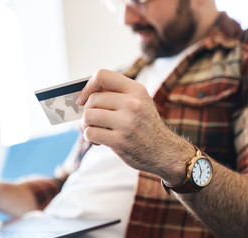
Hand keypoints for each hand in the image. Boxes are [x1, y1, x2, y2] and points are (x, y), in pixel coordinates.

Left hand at [77, 69, 192, 182]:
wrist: (163, 151)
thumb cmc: (144, 125)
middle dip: (87, 111)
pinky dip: (89, 138)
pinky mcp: (120, 141)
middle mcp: (132, 103)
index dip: (88, 86)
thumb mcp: (138, 102)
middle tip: (93, 121)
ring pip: (88, 116)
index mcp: (135, 90)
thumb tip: (84, 94)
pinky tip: (98, 141)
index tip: (83, 99)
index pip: (102, 76)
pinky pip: (90, 133)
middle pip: (92, 99)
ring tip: (94, 130)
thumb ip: (116, 94)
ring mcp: (127, 122)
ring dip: (86, 125)